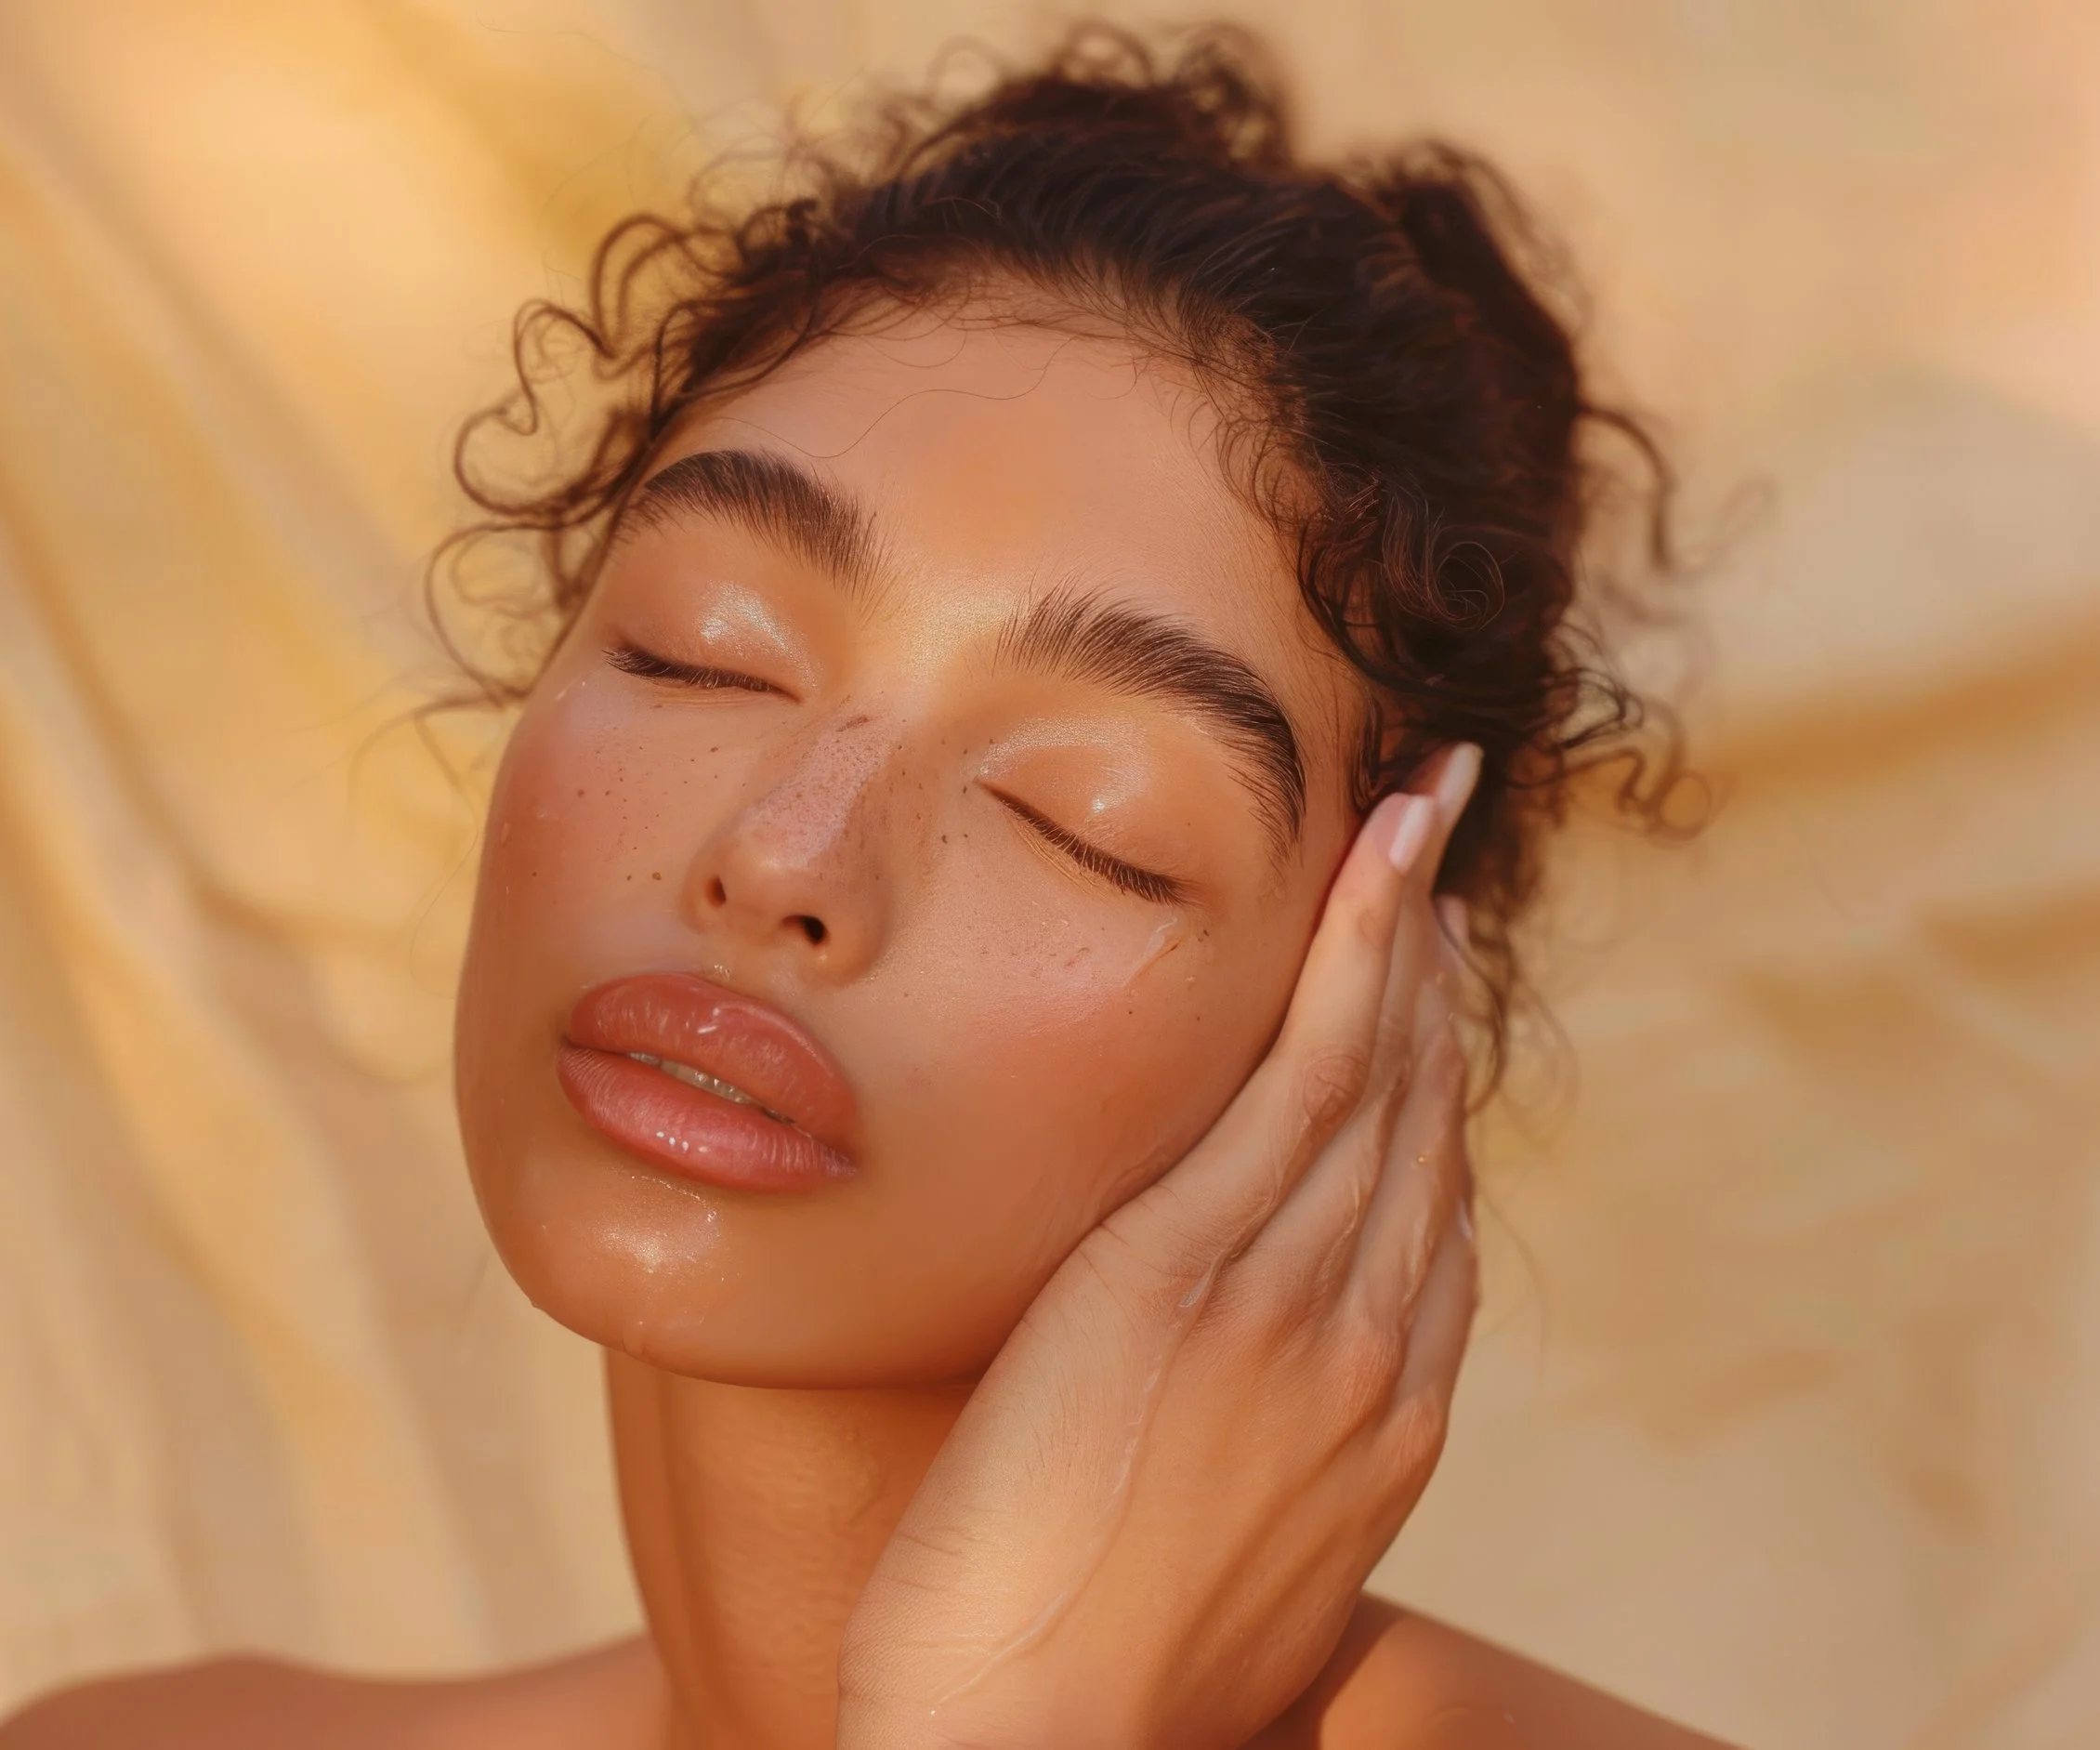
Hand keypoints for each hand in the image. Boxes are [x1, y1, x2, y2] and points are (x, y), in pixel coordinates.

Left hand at [836, 746, 1483, 1749]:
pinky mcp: (1190, 1275)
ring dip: (1403, 932)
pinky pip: (1302, 1084)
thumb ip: (1261, 1463)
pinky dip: (1351, 964)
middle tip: (1437, 847)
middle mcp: (1375, 1348)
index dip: (1436, 1083)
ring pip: (1379, 1078)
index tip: (1423, 990)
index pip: (1431, 1212)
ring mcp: (1298, 1307)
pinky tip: (1372, 870)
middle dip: (1435, 974)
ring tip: (1413, 813)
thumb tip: (1238, 1421)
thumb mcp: (1230, 1564)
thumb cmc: (1093, 1681)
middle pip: (1423, 1119)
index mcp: (1386, 1420)